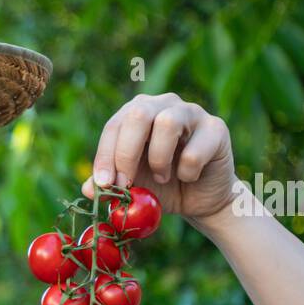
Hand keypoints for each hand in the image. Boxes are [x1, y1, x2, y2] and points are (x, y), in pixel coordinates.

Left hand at [80, 92, 236, 219]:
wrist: (200, 200)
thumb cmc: (161, 187)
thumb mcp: (130, 187)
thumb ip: (108, 186)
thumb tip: (87, 188)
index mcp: (137, 114)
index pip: (114, 125)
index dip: (106, 155)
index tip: (104, 184)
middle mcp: (163, 105)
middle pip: (138, 113)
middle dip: (126, 153)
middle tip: (126, 183)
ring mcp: (192, 112)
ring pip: (167, 123)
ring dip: (158, 160)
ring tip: (162, 177)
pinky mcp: (216, 128)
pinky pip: (195, 150)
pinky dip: (186, 173)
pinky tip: (188, 178)